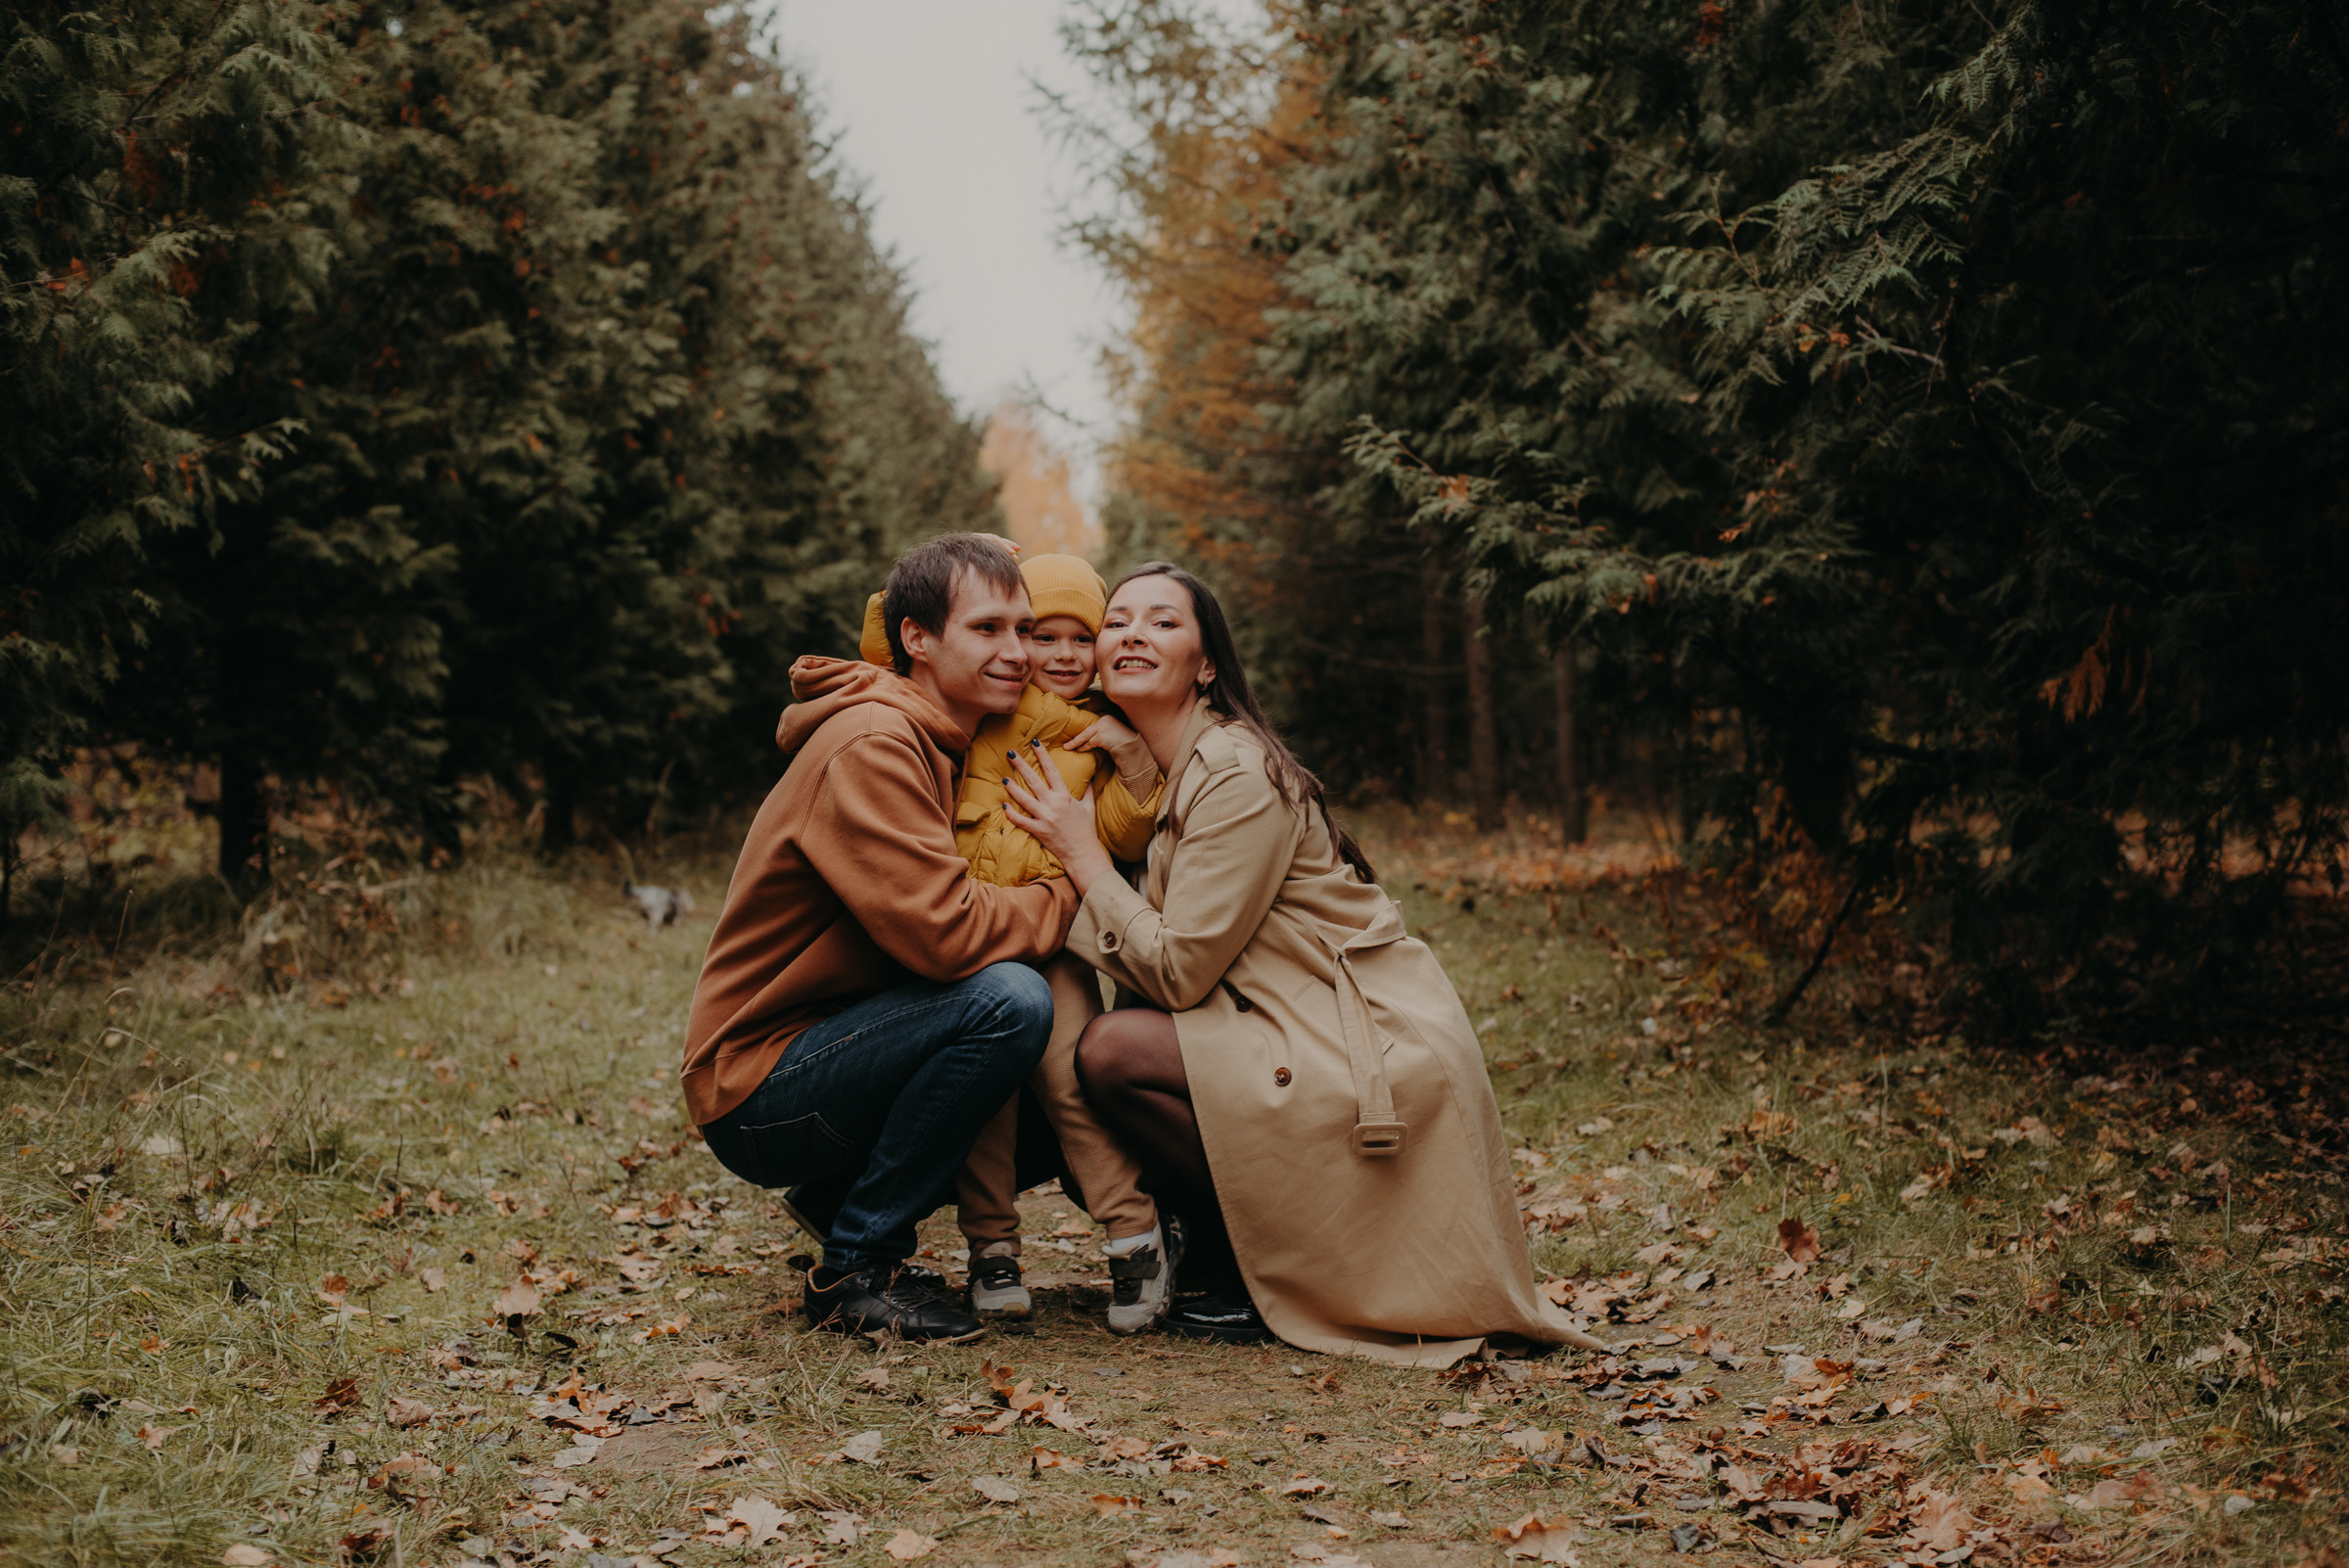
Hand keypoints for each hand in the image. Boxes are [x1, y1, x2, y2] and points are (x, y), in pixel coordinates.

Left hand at [1002, 742, 1113, 895]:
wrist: (1083, 853)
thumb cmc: (1086, 829)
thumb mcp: (1089, 807)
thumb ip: (1087, 790)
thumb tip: (1089, 777)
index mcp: (1065, 796)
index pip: (1052, 770)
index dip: (1042, 755)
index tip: (1034, 742)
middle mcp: (1053, 804)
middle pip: (1034, 780)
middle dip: (1021, 765)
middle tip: (1010, 753)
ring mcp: (1044, 818)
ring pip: (1024, 799)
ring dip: (1013, 788)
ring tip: (1003, 778)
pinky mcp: (1038, 830)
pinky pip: (1021, 821)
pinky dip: (1012, 814)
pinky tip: (1004, 805)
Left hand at [1062, 713, 1138, 754]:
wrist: (1133, 747)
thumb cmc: (1124, 742)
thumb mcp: (1112, 733)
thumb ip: (1102, 733)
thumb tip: (1088, 740)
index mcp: (1106, 718)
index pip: (1092, 727)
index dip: (1083, 734)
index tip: (1075, 738)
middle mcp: (1104, 720)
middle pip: (1087, 731)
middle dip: (1075, 738)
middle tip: (1066, 745)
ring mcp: (1102, 728)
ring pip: (1086, 737)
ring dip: (1076, 744)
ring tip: (1068, 747)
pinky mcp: (1101, 736)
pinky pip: (1089, 743)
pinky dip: (1083, 747)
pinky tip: (1078, 750)